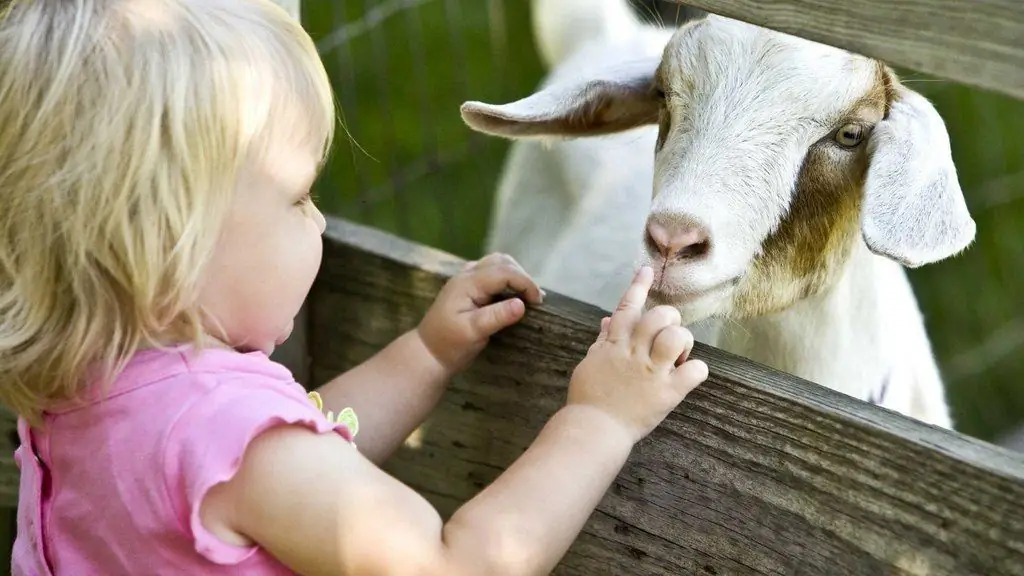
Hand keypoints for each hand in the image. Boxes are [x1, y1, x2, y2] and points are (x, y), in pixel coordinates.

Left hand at [418, 253, 543, 373]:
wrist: (428, 352)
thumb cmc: (449, 344)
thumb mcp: (473, 332)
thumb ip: (496, 317)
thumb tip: (522, 305)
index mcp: (467, 283)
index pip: (504, 272)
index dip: (525, 283)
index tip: (538, 302)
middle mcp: (466, 275)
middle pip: (502, 262)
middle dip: (522, 276)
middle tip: (535, 300)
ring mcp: (466, 279)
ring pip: (497, 263)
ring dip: (515, 275)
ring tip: (528, 295)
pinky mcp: (469, 287)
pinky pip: (491, 273)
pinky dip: (507, 278)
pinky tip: (514, 294)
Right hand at [567, 266, 708, 442]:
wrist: (593, 429)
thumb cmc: (588, 398)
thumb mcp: (591, 364)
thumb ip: (602, 341)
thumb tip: (608, 320)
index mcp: (614, 345)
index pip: (627, 308)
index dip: (639, 287)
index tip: (648, 270)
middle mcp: (634, 353)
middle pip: (659, 316)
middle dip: (669, 319)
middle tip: (668, 334)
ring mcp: (651, 372)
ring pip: (676, 336)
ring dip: (682, 341)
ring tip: (678, 355)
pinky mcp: (668, 393)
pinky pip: (695, 370)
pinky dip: (697, 369)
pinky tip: (688, 375)